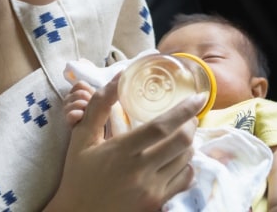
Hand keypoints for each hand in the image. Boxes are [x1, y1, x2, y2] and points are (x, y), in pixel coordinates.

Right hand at [47, 75, 204, 211]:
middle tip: (189, 116)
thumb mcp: (82, 138)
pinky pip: (185, 179)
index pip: (161, 127)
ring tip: (181, 134)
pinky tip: (177, 158)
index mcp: (121, 151)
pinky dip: (187, 165)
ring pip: (186, 160)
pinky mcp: (157, 203)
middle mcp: (140, 171)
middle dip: (191, 124)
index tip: (197, 98)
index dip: (183, 111)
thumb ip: (99, 105)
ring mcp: (151, 190)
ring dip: (188, 143)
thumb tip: (117, 76)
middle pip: (181, 142)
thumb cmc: (79, 175)